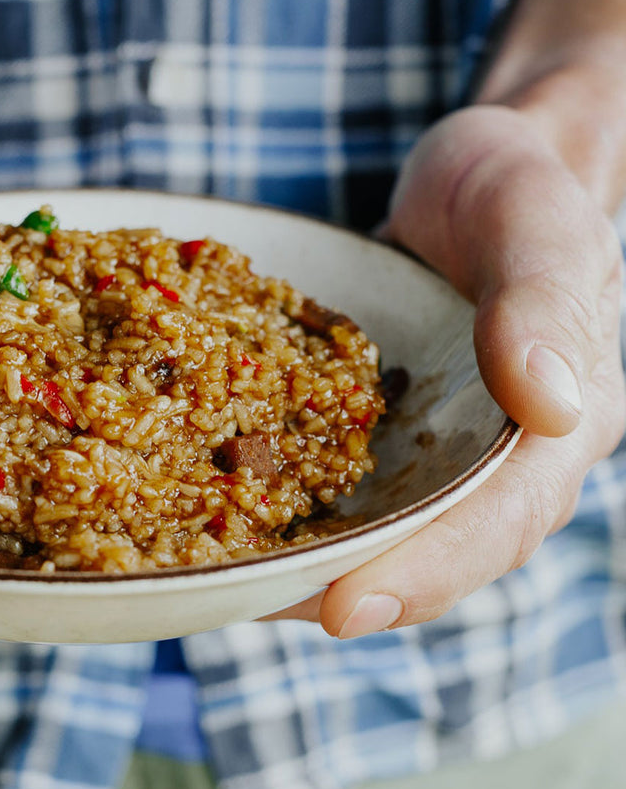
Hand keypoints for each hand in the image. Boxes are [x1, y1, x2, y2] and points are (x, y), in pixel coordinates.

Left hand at [279, 104, 625, 635]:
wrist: (476, 177)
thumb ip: (542, 303)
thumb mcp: (531, 220)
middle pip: (436, 551)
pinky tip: (228, 524)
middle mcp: (497, 462)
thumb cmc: (515, 188)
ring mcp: (438, 454)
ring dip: (313, 570)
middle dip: (353, 589)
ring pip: (386, 533)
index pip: (501, 521)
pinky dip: (295, 513)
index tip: (347, 607)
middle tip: (261, 611)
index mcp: (560, 429)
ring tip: (229, 591)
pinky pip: (346, 487)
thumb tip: (553, 405)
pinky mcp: (386, 437)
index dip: (429, 570)